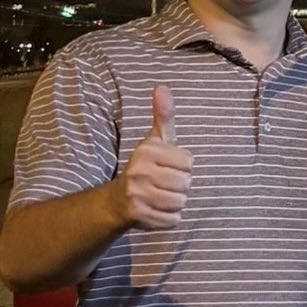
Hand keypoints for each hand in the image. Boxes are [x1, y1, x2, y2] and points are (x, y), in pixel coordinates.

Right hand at [110, 84, 193, 229]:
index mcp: (146, 150)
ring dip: (175, 203)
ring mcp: (137, 193)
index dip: (183, 167)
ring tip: (159, 196)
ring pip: (181, 202)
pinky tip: (155, 210)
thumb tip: (162, 87)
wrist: (117, 200)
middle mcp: (138, 170)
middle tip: (162, 184)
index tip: (167, 167)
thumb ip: (162, 116)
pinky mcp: (138, 214)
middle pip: (186, 183)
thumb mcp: (155, 141)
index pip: (189, 162)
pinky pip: (173, 220)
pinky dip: (169, 218)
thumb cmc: (146, 167)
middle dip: (180, 186)